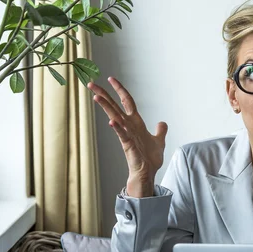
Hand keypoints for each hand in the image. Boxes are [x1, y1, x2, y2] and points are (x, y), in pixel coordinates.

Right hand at [90, 77, 167, 197]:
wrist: (149, 173)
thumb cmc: (150, 159)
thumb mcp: (159, 141)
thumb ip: (160, 130)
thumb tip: (162, 123)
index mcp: (136, 122)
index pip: (126, 101)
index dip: (120, 89)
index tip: (111, 78)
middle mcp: (129, 126)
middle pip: (114, 106)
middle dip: (104, 95)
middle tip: (90, 84)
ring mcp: (127, 135)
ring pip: (115, 117)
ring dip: (106, 107)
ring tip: (96, 96)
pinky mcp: (128, 146)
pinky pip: (122, 135)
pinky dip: (118, 128)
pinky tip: (112, 121)